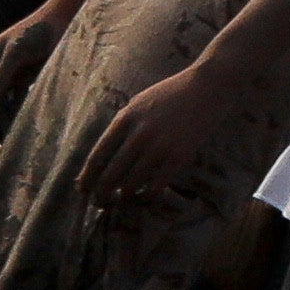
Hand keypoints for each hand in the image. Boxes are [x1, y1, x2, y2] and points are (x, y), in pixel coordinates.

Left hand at [77, 59, 256, 217]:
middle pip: (110, 174)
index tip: (82, 189)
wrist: (207, 87)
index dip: (87, 176)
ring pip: (131, 183)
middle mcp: (138, 134)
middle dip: (101, 193)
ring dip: (123, 197)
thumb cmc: (172, 93)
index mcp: (125, 119)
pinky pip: (156, 185)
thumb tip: (106, 154)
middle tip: (99, 203)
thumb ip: (123, 125)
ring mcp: (159, 147)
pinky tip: (146, 197)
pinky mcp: (179, 156)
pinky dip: (147, 196)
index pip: (98, 155)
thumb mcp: (139, 102)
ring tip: (121, 202)